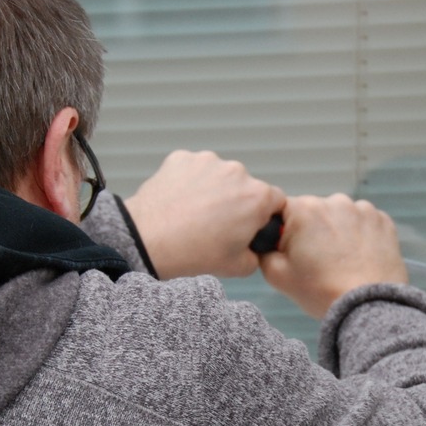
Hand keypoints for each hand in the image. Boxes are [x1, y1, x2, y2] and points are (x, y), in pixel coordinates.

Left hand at [124, 151, 285, 278]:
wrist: (150, 241)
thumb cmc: (194, 253)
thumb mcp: (239, 267)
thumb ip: (256, 255)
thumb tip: (253, 248)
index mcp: (257, 197)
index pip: (275, 200)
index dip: (264, 215)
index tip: (250, 226)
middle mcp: (237, 172)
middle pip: (245, 186)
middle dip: (236, 202)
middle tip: (216, 224)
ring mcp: (208, 161)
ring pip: (218, 176)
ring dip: (212, 190)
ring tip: (193, 214)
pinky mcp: (182, 158)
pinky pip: (192, 169)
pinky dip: (188, 182)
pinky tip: (179, 202)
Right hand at [259, 194, 407, 318]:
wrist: (368, 306)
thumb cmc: (322, 291)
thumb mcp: (277, 276)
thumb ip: (264, 251)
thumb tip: (268, 243)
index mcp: (304, 209)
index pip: (284, 210)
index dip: (285, 231)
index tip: (293, 251)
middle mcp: (334, 201)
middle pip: (314, 211)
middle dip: (313, 231)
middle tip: (318, 262)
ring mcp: (362, 209)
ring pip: (340, 216)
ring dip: (338, 232)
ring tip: (342, 262)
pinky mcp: (383, 221)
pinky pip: (364, 223)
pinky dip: (360, 236)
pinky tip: (358, 258)